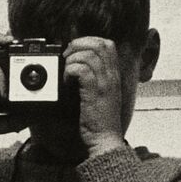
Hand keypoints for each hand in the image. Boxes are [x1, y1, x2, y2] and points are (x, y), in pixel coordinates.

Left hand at [63, 34, 125, 152]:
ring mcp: (104, 83)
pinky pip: (81, 69)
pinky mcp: (93, 92)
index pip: (107, 44)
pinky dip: (69, 71)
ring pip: (88, 54)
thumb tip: (80, 67)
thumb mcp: (103, 96)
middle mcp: (111, 76)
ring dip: (72, 59)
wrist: (105, 140)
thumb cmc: (101, 122)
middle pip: (99, 44)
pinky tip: (66, 82)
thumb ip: (96, 80)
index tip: (76, 51)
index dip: (89, 41)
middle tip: (67, 57)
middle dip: (78, 45)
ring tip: (66, 72)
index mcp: (114, 75)